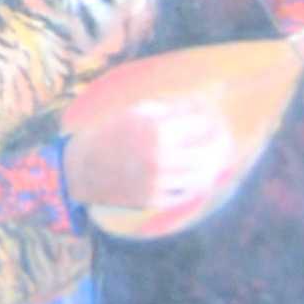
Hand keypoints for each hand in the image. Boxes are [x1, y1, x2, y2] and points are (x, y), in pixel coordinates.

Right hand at [67, 94, 235, 223]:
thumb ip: (168, 107)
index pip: (201, 123)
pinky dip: (198, 184)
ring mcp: (157, 181)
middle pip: (208, 152)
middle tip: (226, 140)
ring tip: (218, 159)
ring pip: (202, 176)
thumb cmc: (108, 133)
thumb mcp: (134, 112)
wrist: (77, 170)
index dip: (212, 119)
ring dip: (214, 166)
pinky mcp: (154, 200)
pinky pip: (187, 193)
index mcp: (154, 129)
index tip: (216, 118)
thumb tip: (203, 103)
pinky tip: (200, 176)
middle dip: (222, 144)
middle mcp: (158, 157)